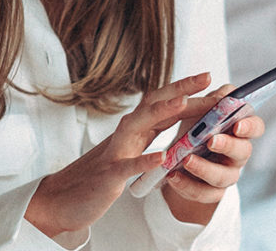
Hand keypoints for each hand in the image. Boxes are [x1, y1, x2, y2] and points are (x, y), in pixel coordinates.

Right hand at [24, 72, 217, 237]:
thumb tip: (176, 117)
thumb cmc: (102, 173)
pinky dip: (144, 160)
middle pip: (155, 104)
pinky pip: (127, 166)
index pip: (164, 103)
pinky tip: (162, 157)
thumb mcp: (130, 149)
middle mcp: (126, 133)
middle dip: (181, 89)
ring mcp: (116, 151)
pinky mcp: (109, 174)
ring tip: (184, 102)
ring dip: (161, 111)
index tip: (211, 79)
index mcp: (135, 128)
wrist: (64, 198)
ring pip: (139, 124)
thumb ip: (150, 133)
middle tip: (207, 77)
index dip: (188, 90)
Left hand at [161, 84, 265, 224]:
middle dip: (227, 145)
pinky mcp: (211, 192)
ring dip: (204, 168)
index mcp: (240, 130)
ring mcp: (226, 174)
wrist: (179, 158)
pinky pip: (203, 193)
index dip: (250, 126)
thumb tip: (226, 93)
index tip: (237, 124)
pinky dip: (187, 185)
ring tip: (186, 159)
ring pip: (222, 176)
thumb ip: (215, 100)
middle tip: (211, 141)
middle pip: (243, 152)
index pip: (256, 126)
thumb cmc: (196, 127)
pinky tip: (173, 176)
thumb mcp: (203, 109)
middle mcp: (238, 154)